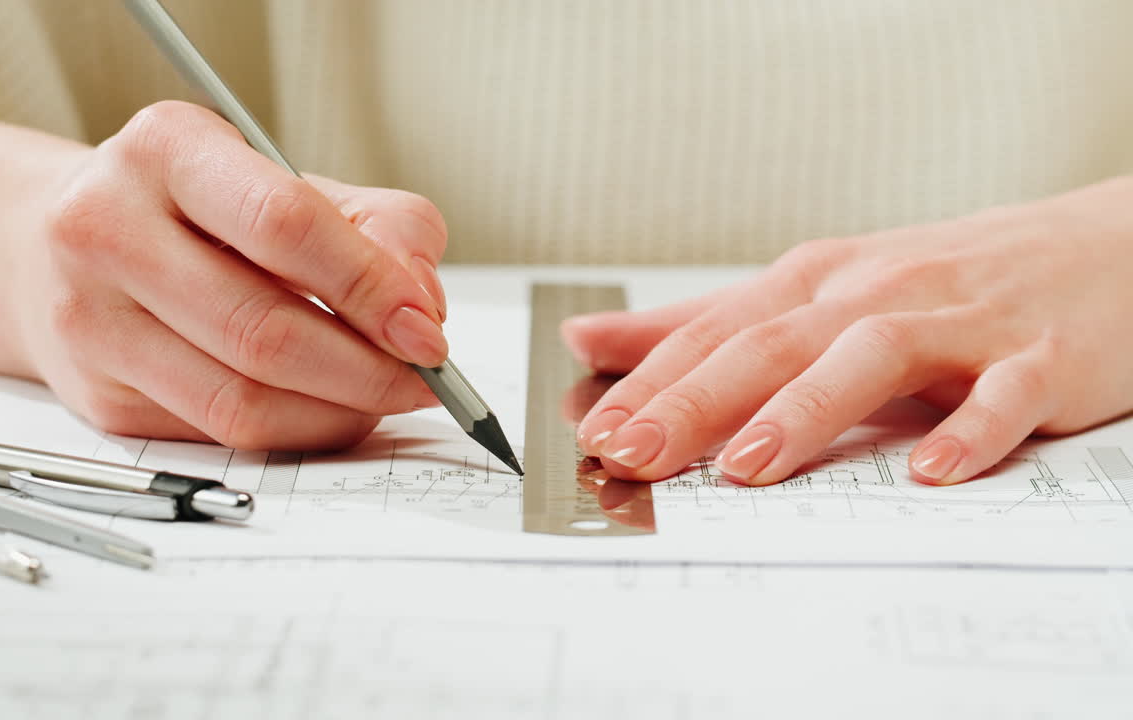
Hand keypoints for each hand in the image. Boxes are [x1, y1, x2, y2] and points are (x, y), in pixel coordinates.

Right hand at [10, 101, 448, 449]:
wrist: (56, 243)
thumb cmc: (199, 210)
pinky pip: (220, 433)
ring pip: (240, 399)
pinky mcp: (99, 395)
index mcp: (166, 150)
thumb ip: (380, 225)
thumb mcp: (289, 181)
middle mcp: (108, 227)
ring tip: (386, 396)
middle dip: (367, 369)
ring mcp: (92, 320)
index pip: (284, 225)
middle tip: (426, 380)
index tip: (427, 330)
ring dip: (339, 411)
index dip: (370, 287)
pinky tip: (330, 409)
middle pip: (262, 329)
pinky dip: (297, 430)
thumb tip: (422, 302)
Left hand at [563, 176, 1132, 485]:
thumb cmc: (943, 278)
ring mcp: (958, 322)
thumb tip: (594, 339)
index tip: (597, 428)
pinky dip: (965, 431)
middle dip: (698, 399)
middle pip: (774, 341)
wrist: (1101, 248)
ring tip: (749, 465)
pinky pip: (1001, 395)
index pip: (719, 330)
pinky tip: (928, 472)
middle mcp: (875, 293)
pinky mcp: (1037, 357)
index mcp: (818, 282)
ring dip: (806, 410)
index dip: (654, 379)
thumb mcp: (816, 290)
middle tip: (638, 452)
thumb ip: (706, 321)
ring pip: (871, 356)